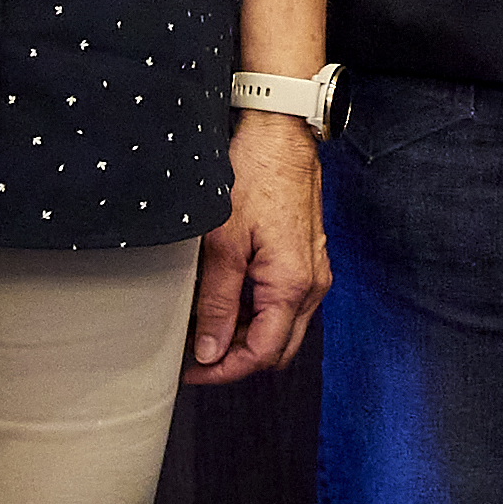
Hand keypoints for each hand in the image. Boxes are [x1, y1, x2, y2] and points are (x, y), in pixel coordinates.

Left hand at [186, 111, 328, 383]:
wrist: (279, 133)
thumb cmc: (255, 177)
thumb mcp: (224, 242)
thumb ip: (218, 302)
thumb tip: (209, 351)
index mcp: (293, 286)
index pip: (261, 354)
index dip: (223, 370)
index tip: (188, 370)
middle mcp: (313, 284)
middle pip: (277, 348)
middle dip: (236, 358)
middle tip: (195, 354)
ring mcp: (314, 269)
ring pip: (283, 326)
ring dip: (246, 334)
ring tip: (205, 323)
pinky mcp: (308, 255)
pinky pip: (286, 302)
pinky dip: (257, 311)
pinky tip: (228, 297)